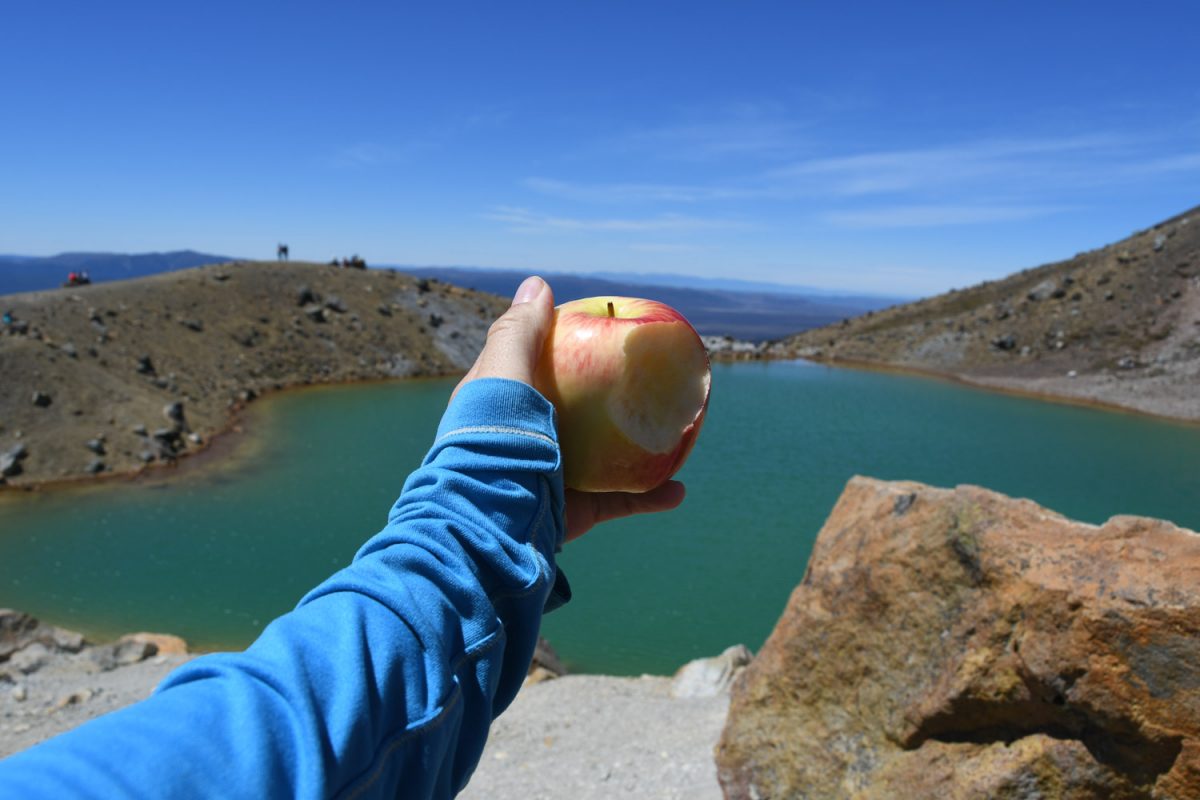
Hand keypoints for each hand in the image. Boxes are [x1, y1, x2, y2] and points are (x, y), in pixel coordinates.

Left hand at [455, 276, 686, 540]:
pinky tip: (678, 489)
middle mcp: (529, 438)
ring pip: (607, 454)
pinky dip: (651, 495)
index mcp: (505, 403)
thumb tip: (538, 284)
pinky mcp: (575, 512)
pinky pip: (622, 499)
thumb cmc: (495, 446)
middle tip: (654, 375)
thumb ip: (519, 334)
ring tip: (676, 428)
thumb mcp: (504, 379)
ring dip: (642, 444)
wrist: (493, 531)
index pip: (539, 361)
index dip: (571, 342)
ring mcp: (554, 475)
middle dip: (615, 394)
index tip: (609, 328)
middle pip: (580, 406)